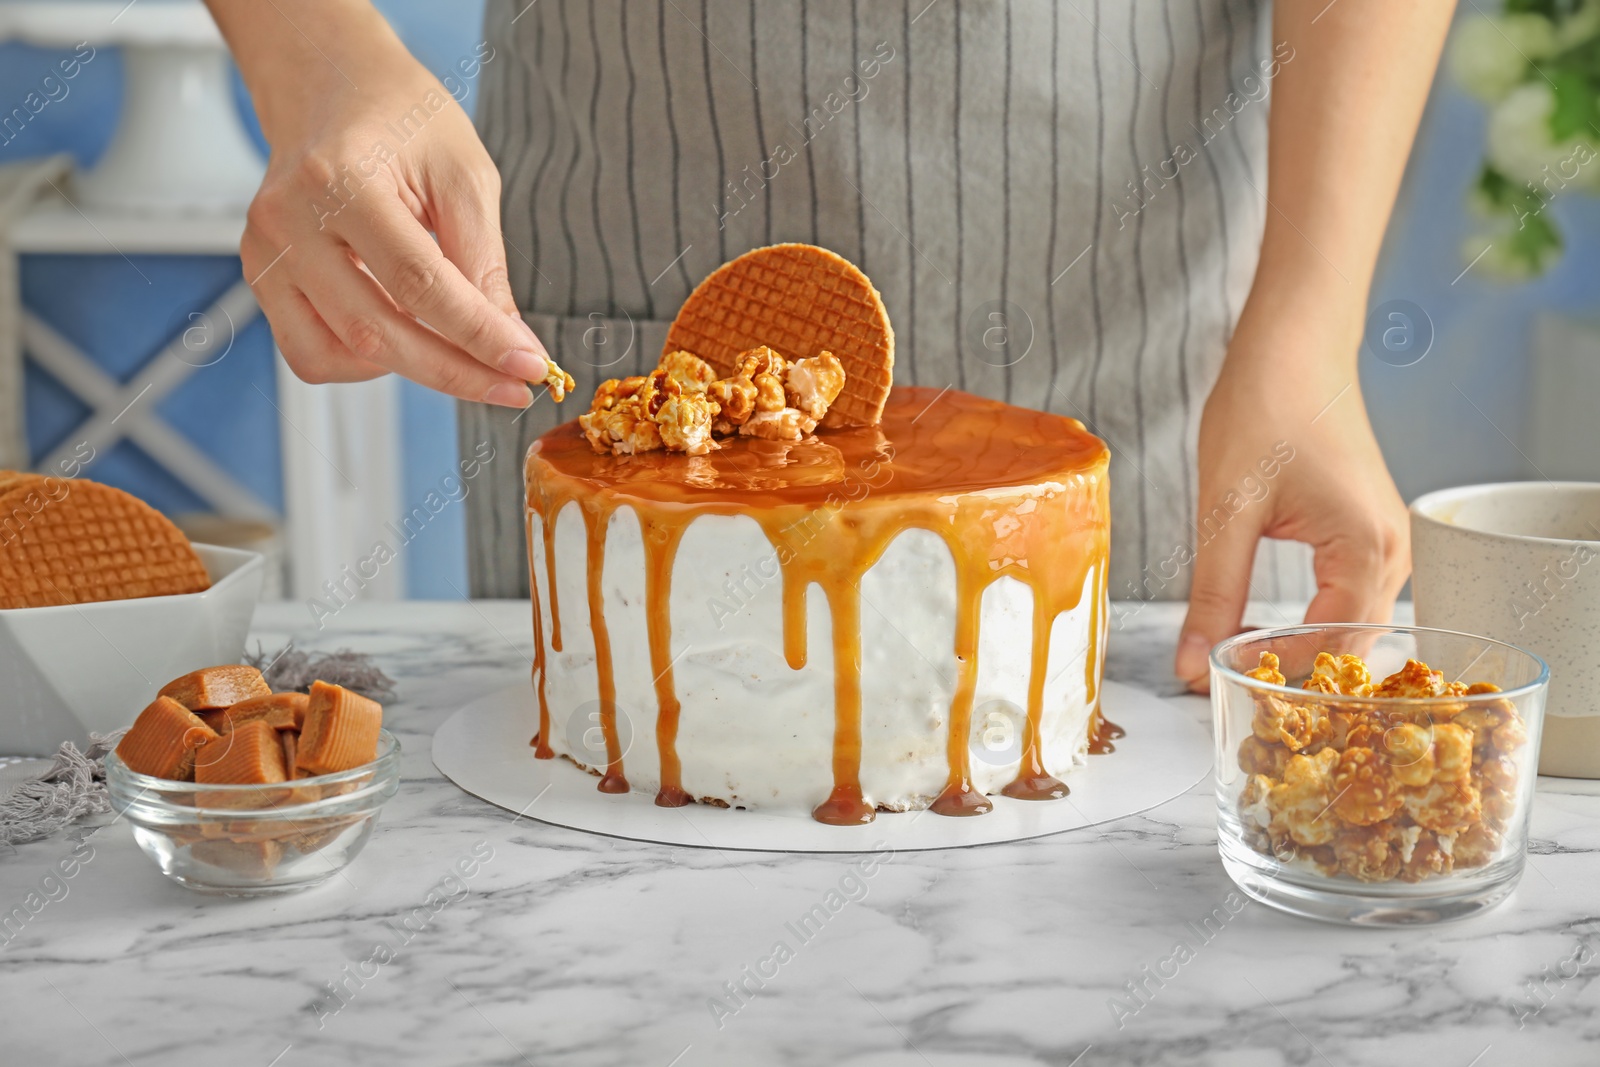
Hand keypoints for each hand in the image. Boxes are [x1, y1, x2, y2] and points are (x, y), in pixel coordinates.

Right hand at [226, 3, 545, 405]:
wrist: (332, 86)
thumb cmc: (400, 117)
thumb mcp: (464, 174)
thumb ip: (483, 262)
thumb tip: (509, 342)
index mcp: (340, 179)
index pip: (418, 284)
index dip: (479, 336)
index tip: (529, 367)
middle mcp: (289, 220)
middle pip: (376, 331)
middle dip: (455, 371)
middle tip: (511, 385)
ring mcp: (265, 254)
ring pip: (339, 354)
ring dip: (411, 369)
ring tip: (455, 344)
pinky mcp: (261, 278)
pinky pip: (312, 353)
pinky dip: (365, 361)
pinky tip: (402, 331)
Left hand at [1173, 320, 1409, 692]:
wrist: (1294, 347)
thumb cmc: (1265, 407)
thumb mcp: (1226, 510)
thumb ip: (1213, 595)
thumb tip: (1192, 664)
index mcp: (1365, 549)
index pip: (1329, 651)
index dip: (1274, 676)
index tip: (1217, 687)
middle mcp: (1394, 553)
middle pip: (1348, 648)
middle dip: (1290, 671)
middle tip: (1224, 681)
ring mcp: (1389, 544)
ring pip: (1351, 627)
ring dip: (1301, 648)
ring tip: (1239, 653)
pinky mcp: (1372, 535)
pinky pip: (1350, 599)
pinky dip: (1312, 621)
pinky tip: (1265, 624)